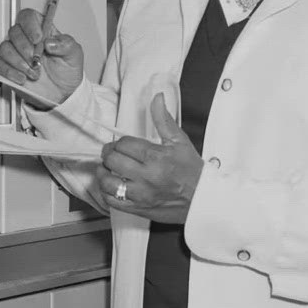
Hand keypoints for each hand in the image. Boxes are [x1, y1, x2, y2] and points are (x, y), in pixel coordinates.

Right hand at [0, 0, 83, 109]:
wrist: (63, 92)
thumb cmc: (67, 69)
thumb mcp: (74, 54)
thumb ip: (65, 44)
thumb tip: (50, 42)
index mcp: (41, 30)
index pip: (27, 16)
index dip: (30, 25)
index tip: (38, 38)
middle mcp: (26, 39)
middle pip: (14, 32)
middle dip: (25, 48)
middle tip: (37, 60)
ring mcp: (15, 54)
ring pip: (4, 48)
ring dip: (19, 62)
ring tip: (34, 72)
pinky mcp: (8, 68)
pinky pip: (0, 65)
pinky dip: (11, 72)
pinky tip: (23, 77)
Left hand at [97, 95, 203, 223]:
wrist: (203, 199)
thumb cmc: (192, 172)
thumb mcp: (180, 141)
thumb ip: (164, 119)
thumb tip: (157, 99)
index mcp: (156, 157)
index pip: (123, 144)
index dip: (120, 142)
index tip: (122, 145)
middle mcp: (147, 176)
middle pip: (112, 160)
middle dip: (109, 154)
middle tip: (113, 154)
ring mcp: (141, 194)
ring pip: (107, 182)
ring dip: (104, 173)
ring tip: (108, 169)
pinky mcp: (138, 208)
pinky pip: (112, 201)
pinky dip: (107, 193)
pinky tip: (112, 186)